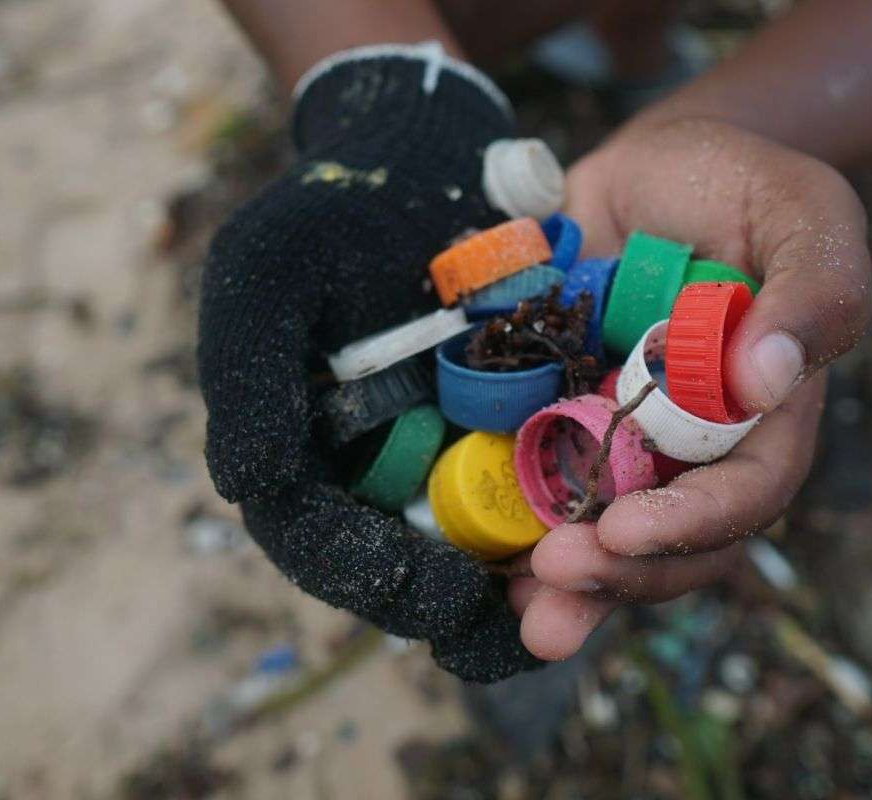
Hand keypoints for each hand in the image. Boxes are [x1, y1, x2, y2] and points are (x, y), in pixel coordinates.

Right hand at [197, 47, 539, 681]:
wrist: (419, 161)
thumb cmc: (326, 217)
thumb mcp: (265, 276)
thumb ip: (249, 380)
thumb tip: (247, 488)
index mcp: (309, 460)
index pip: (327, 547)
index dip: (378, 582)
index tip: (439, 598)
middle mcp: (381, 475)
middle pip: (414, 570)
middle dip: (469, 609)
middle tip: (528, 625)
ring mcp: (453, 456)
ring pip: (489, 545)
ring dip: (535, 581)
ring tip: (585, 594)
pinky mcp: (523, 427)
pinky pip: (553, 485)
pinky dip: (583, 512)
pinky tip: (624, 526)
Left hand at [510, 117, 871, 658]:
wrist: (654, 168)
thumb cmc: (740, 184)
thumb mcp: (803, 210)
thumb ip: (814, 285)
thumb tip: (770, 377)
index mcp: (765, 414)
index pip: (746, 493)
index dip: (692, 524)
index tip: (625, 530)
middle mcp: (696, 446)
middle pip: (675, 542)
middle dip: (619, 574)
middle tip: (553, 578)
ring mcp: (626, 439)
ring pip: (609, 537)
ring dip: (570, 586)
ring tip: (523, 610)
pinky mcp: (562, 420)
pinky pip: (542, 490)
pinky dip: (515, 530)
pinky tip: (486, 563)